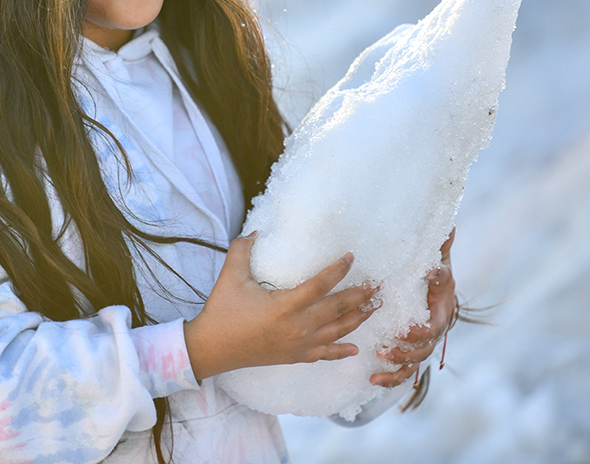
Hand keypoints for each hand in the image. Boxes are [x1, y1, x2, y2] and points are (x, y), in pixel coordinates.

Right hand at [183, 234, 379, 381]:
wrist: (212, 348)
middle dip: (360, 296)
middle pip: (337, 308)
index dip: (338, 270)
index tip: (351, 257)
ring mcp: (298, 345)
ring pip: (337, 331)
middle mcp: (298, 327)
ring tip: (374, 307)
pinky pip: (324, 354)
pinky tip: (356, 348)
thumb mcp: (230, 276)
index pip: (321, 284)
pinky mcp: (294, 357)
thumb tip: (257, 231)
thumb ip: (243, 249)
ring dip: (358, 319)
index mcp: (285, 305)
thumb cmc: (221, 311)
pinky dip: (341, 352)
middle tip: (378, 285)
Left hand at [371, 227, 457, 386]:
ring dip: (398, 363)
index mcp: (441, 310)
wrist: (433, 290)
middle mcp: (434, 330)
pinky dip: (390, 379)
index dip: (422, 328)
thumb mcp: (438, 259)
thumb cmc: (434, 272)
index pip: (435, 323)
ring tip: (380, 356)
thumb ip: (440, 248)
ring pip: (415, 362)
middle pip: (424, 348)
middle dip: (407, 349)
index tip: (405, 329)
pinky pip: (403, 373)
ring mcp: (423, 344)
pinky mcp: (409, 352)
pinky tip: (372, 381)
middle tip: (389, 344)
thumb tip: (448, 226)